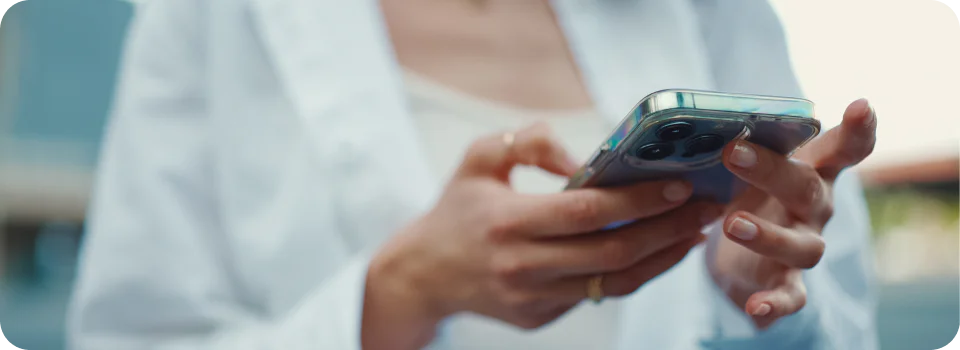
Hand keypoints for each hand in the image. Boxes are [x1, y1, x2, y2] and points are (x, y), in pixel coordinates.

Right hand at [363, 123, 721, 349]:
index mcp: (507, 223)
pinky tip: (656, 250)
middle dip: (668, 229)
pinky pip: (598, 295)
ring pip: (614, 283)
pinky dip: (634, 273)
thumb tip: (582, 158)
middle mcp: (522, 267)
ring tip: (692, 231)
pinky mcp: (539, 317)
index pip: (587, 212)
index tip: (678, 183)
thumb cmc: (456, 209)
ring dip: (662, 257)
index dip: (638, 199)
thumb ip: (527, 142)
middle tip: (705, 206)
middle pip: (613, 252)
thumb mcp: (478, 158)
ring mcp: (533, 298)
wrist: (423, 274)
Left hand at [707, 98, 876, 328]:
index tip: (860, 106)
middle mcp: (815, 209)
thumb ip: (740, 144)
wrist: (741, 253)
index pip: (842, 149)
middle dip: (772, 170)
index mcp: (810, 171)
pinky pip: (790, 297)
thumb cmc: (752, 194)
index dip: (856, 130)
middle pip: (806, 189)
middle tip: (734, 152)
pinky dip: (775, 304)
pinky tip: (756, 308)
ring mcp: (804, 246)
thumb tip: (697, 122)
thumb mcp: (748, 166)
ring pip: (802, 246)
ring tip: (733, 225)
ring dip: (768, 236)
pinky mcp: (787, 283)